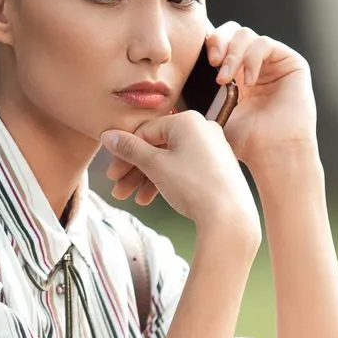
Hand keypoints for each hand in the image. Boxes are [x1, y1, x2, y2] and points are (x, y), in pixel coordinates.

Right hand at [100, 112, 257, 245]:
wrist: (229, 216)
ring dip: (147, 179)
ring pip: (170, 160)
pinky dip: (167, 181)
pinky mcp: (217, 166)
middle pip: (157, 146)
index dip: (125, 153)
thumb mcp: (156, 165)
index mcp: (187, 120)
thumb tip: (108, 136)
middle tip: (118, 189)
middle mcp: (202, 128)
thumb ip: (130, 149)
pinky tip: (151, 198)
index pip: (146, 132)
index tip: (112, 173)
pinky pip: (184, 168)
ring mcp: (212, 148)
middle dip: (135, 170)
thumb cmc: (193, 186)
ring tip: (133, 199)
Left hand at [203, 21, 317, 175]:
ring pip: (246, 34)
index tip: (191, 57)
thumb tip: (157, 89)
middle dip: (216, 42)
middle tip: (209, 62)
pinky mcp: (291, 62)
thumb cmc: (243, 143)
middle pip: (230, 31)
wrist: (272, 155)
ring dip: (232, 53)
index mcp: (235, 73)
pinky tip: (247, 81)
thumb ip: (191, 96)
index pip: (217, 43)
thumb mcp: (208, 116)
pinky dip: (252, 58)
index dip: (205, 43)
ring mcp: (273, 62)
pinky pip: (265, 43)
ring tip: (225, 78)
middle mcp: (254, 64)